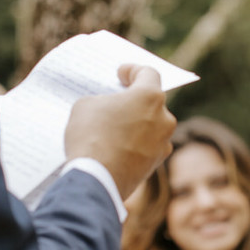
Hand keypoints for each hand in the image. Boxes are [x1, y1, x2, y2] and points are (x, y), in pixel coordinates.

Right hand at [64, 65, 175, 199]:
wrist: (96, 179)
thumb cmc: (90, 136)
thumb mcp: (86, 105)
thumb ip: (103, 100)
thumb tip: (108, 108)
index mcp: (150, 96)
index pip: (148, 73)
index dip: (133, 70)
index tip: (121, 73)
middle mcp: (164, 118)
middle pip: (151, 102)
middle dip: (134, 100)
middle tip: (116, 101)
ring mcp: (162, 143)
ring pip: (150, 126)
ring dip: (135, 124)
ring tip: (113, 127)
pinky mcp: (155, 164)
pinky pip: (146, 147)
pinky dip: (134, 144)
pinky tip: (116, 146)